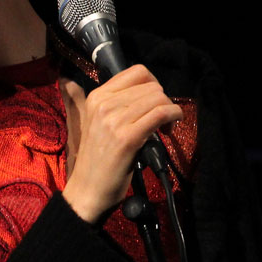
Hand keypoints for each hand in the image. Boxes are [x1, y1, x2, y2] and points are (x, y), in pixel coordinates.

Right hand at [60, 65, 182, 223]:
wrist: (87, 189)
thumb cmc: (96, 159)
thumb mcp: (94, 123)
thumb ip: (107, 103)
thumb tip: (119, 86)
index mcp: (95, 97)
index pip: (136, 72)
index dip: (153, 84)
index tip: (154, 101)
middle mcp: (103, 104)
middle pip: (151, 85)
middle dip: (163, 99)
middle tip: (162, 118)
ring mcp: (114, 120)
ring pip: (158, 97)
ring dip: (170, 110)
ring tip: (165, 126)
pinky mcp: (127, 138)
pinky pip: (160, 114)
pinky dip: (173, 116)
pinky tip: (170, 127)